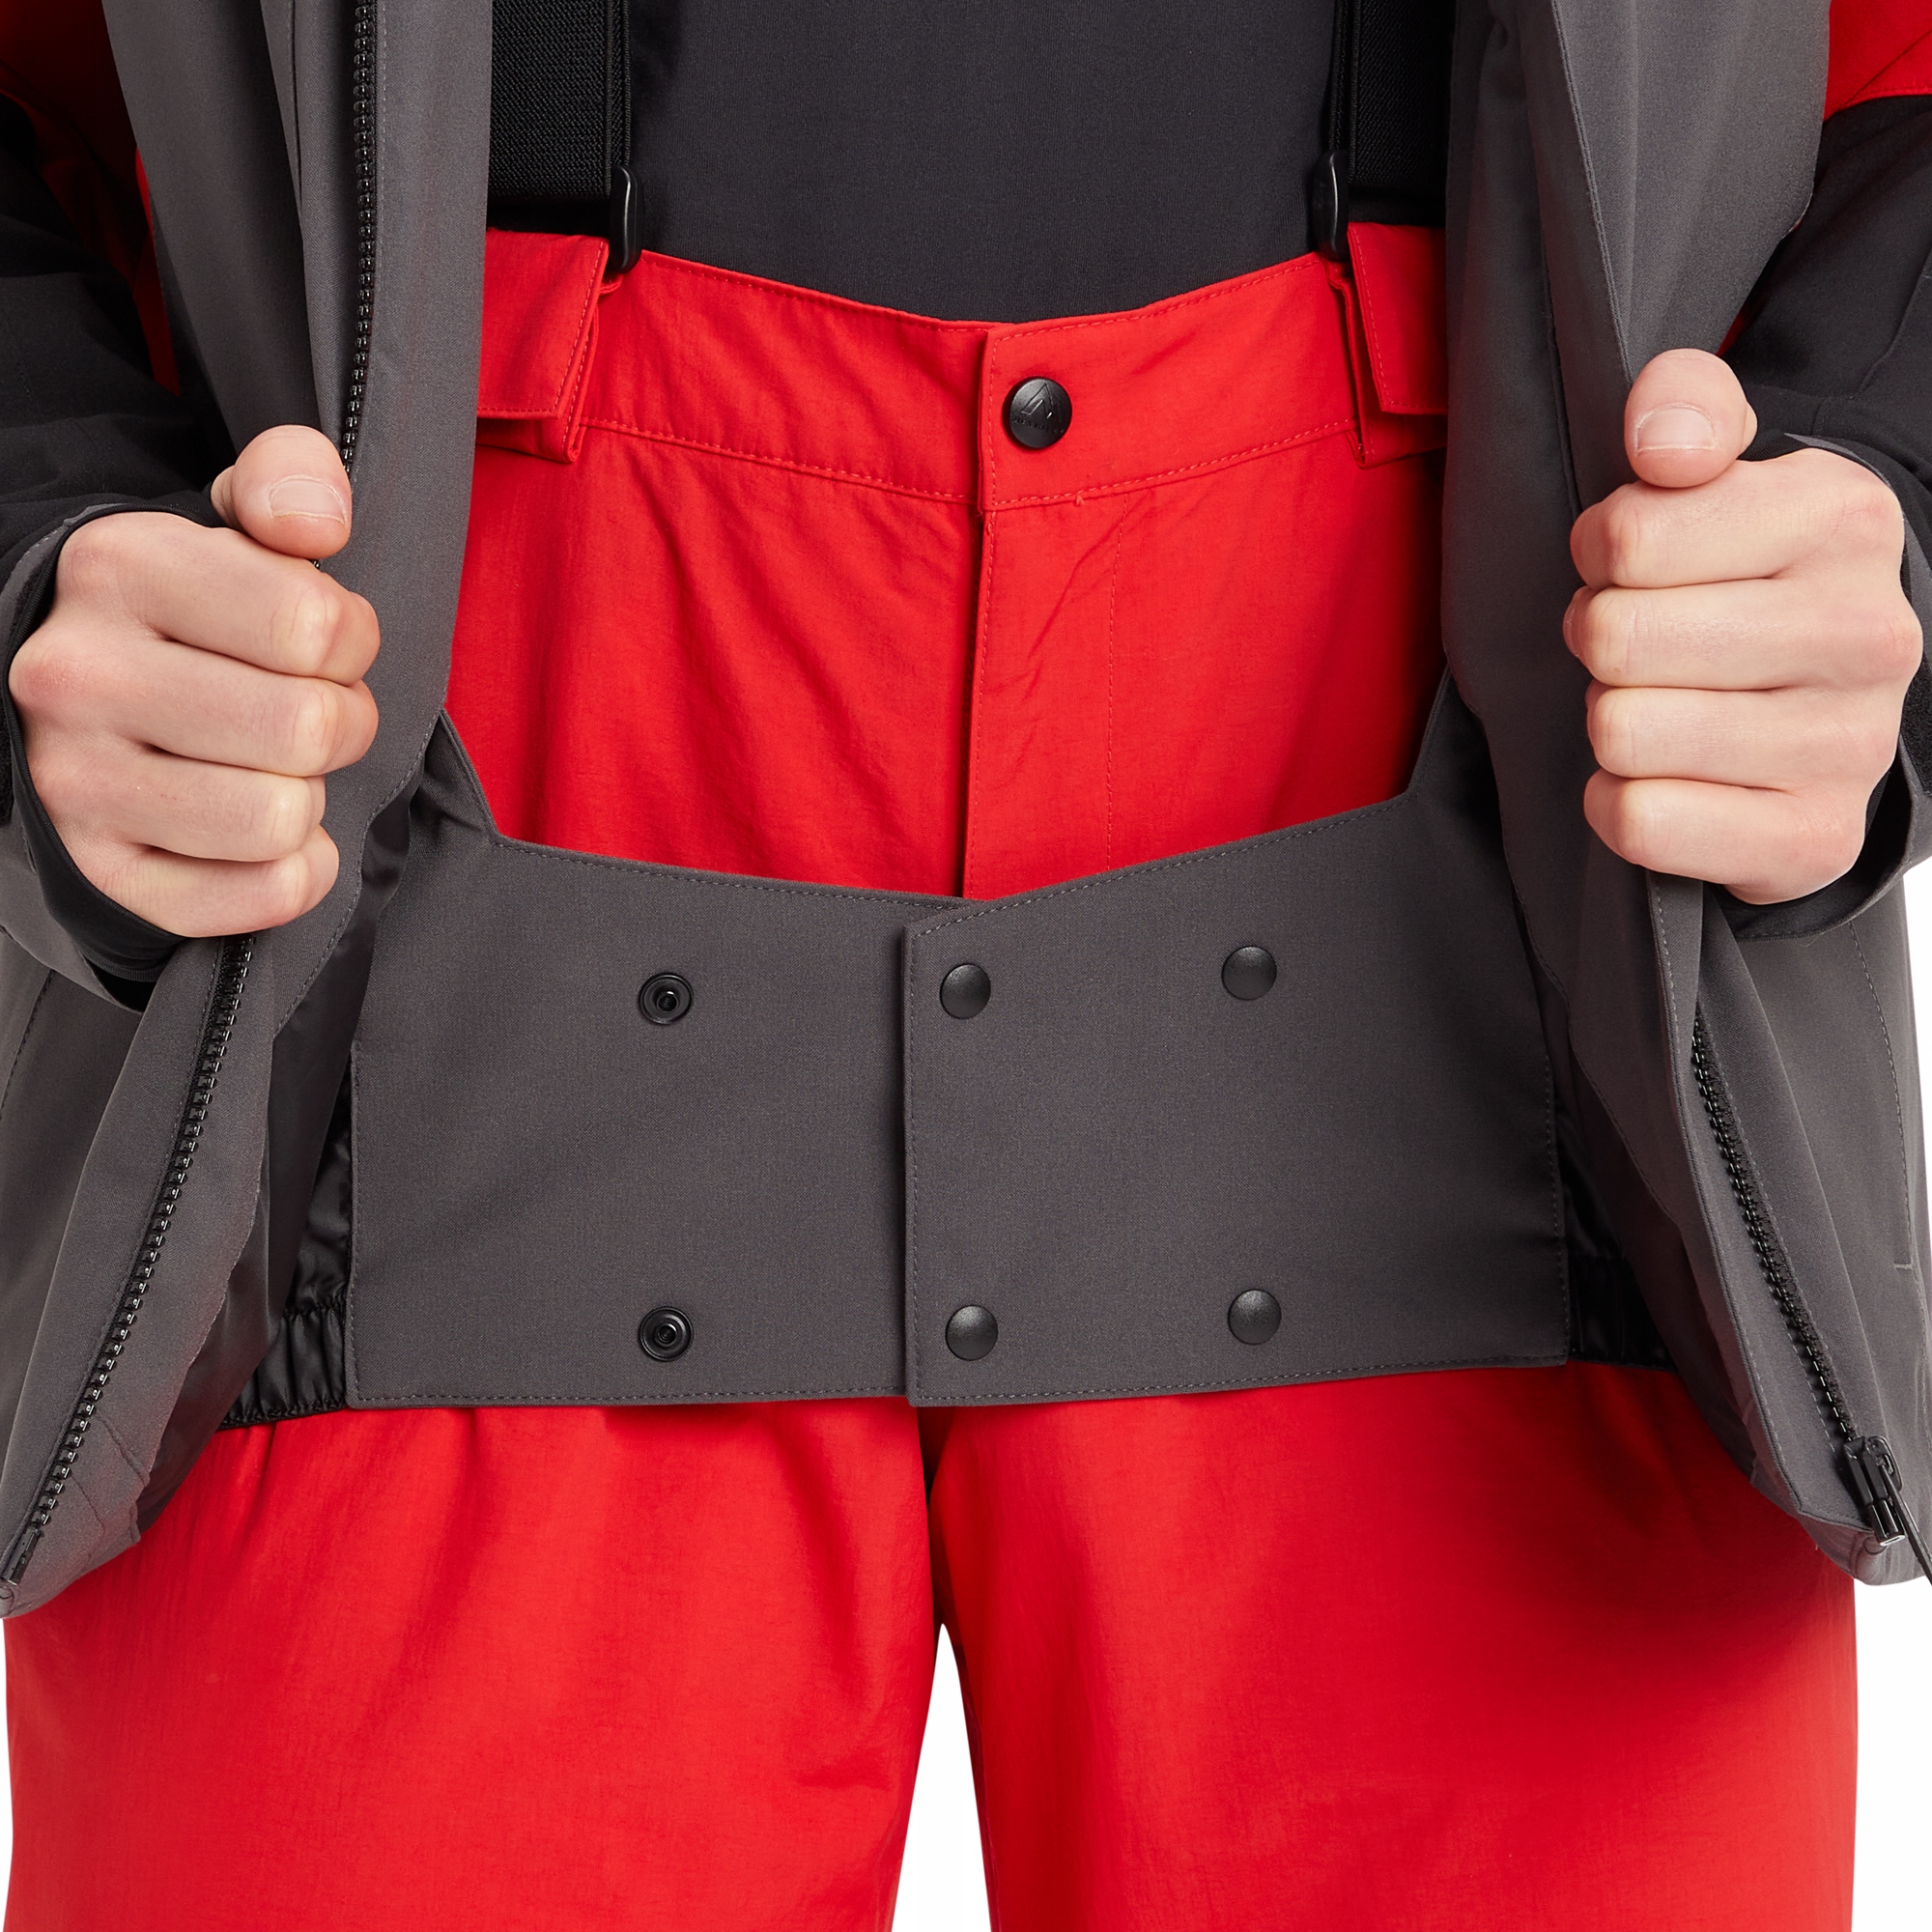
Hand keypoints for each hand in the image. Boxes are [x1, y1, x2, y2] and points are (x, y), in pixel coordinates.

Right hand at [8, 425, 378, 933]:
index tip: (319, 639)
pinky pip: (260, 897)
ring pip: (281, 820)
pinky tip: (268, 835)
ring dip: (311, 798)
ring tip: (278, 767)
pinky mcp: (103, 872)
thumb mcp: (237, 519)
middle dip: (341, 721)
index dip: (349, 637)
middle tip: (309, 711)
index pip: (315, 625)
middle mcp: (77, 676)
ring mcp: (77, 782)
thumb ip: (292, 480)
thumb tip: (315, 522)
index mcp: (118, 568)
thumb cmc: (193, 605)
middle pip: (308, 729)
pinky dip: (293, 874)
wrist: (85, 688)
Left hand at [1564, 349, 1921, 903]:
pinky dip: (1620, 804)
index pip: (1629, 536)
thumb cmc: (1744, 575)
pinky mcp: (1813, 839)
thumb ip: (1683, 406)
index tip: (1630, 566)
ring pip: (1621, 733)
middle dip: (1600, 641)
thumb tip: (1662, 445)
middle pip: (1616, 640)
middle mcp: (1868, 634)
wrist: (1823, 702)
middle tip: (1635, 646)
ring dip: (1610, 721)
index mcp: (1845, 520)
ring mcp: (1851, 746)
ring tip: (1655, 703)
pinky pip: (1641, 821)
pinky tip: (1660, 777)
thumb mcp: (1718, 467)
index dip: (1601, 553)